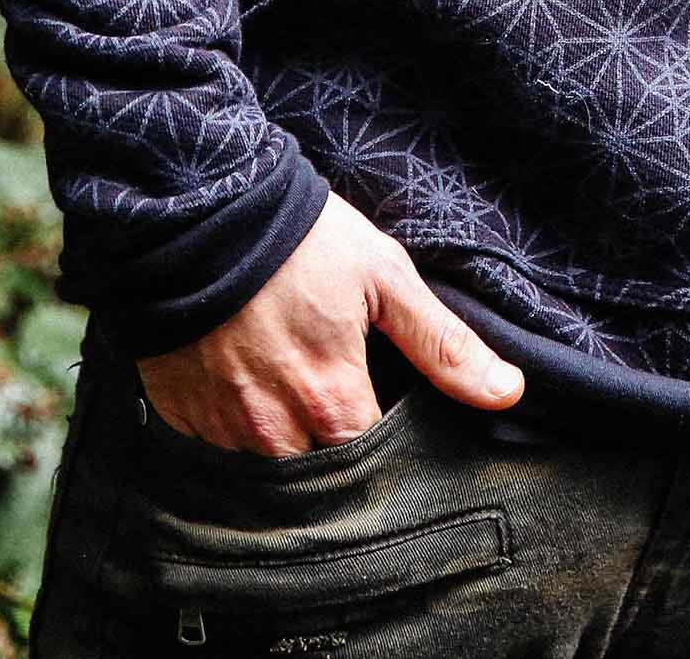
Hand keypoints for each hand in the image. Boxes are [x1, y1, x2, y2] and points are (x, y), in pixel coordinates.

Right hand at [135, 192, 524, 453]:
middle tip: (340, 408)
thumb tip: (507, 393)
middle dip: (337, 460)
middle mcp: (276, 432)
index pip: (375, 467)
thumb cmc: (300, 239)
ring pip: (267, 471)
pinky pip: (218, 452)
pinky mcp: (181, 416)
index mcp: (332, 402)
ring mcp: (223, 429)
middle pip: (320, 478)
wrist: (197, 210)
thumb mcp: (383, 276)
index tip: (392, 423)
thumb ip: (442, 344)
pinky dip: (238, 432)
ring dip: (287, 448)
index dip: (390, 452)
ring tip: (295, 397)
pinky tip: (250, 389)